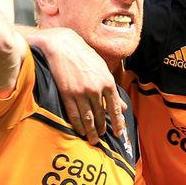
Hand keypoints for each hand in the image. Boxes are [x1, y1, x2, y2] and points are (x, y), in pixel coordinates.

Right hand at [25, 27, 126, 143]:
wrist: (63, 45)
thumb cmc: (84, 55)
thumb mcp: (102, 69)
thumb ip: (112, 89)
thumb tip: (122, 106)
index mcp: (107, 81)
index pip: (114, 107)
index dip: (117, 122)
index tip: (119, 132)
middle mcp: (96, 89)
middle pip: (101, 115)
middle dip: (102, 129)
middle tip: (102, 137)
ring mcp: (81, 92)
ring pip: (88, 118)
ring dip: (91, 131)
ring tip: (93, 139)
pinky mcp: (67, 94)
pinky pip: (74, 114)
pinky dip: (78, 125)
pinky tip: (80, 131)